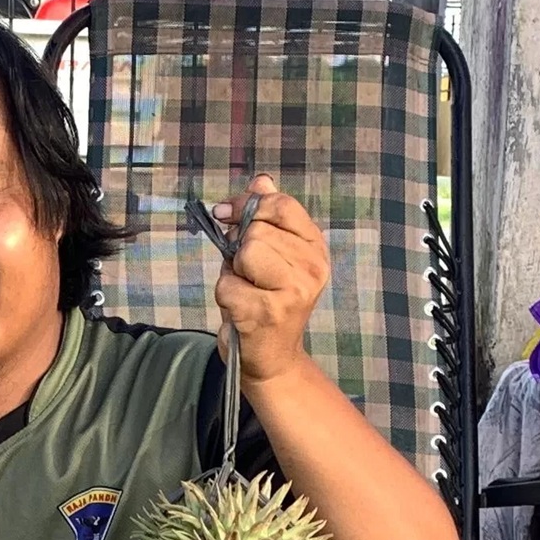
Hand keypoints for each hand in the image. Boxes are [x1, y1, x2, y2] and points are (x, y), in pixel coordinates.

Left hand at [211, 174, 328, 385]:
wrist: (270, 358)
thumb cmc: (266, 304)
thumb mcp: (272, 257)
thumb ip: (266, 219)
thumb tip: (260, 181)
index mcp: (315, 248)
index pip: (282, 206)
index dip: (247, 205)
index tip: (225, 212)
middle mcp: (312, 268)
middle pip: (257, 230)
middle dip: (239, 250)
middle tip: (246, 274)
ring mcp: (292, 291)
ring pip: (243, 254)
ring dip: (231, 273)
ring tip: (245, 291)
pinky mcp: (266, 312)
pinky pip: (227, 286)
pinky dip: (224, 297)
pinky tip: (240, 311)